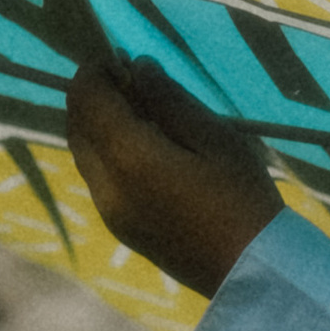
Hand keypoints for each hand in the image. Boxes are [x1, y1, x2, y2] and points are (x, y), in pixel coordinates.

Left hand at [66, 53, 279, 298]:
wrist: (253, 272)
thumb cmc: (244, 199)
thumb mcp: (215, 138)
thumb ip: (170, 101)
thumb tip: (138, 68)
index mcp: (128, 158)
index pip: (87, 97)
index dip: (97, 69)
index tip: (125, 58)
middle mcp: (105, 185)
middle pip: (76, 124)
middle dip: (95, 96)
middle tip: (136, 85)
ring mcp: (109, 211)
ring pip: (83, 152)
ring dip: (100, 125)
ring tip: (146, 117)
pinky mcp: (120, 227)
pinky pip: (97, 177)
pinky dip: (108, 152)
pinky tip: (148, 151)